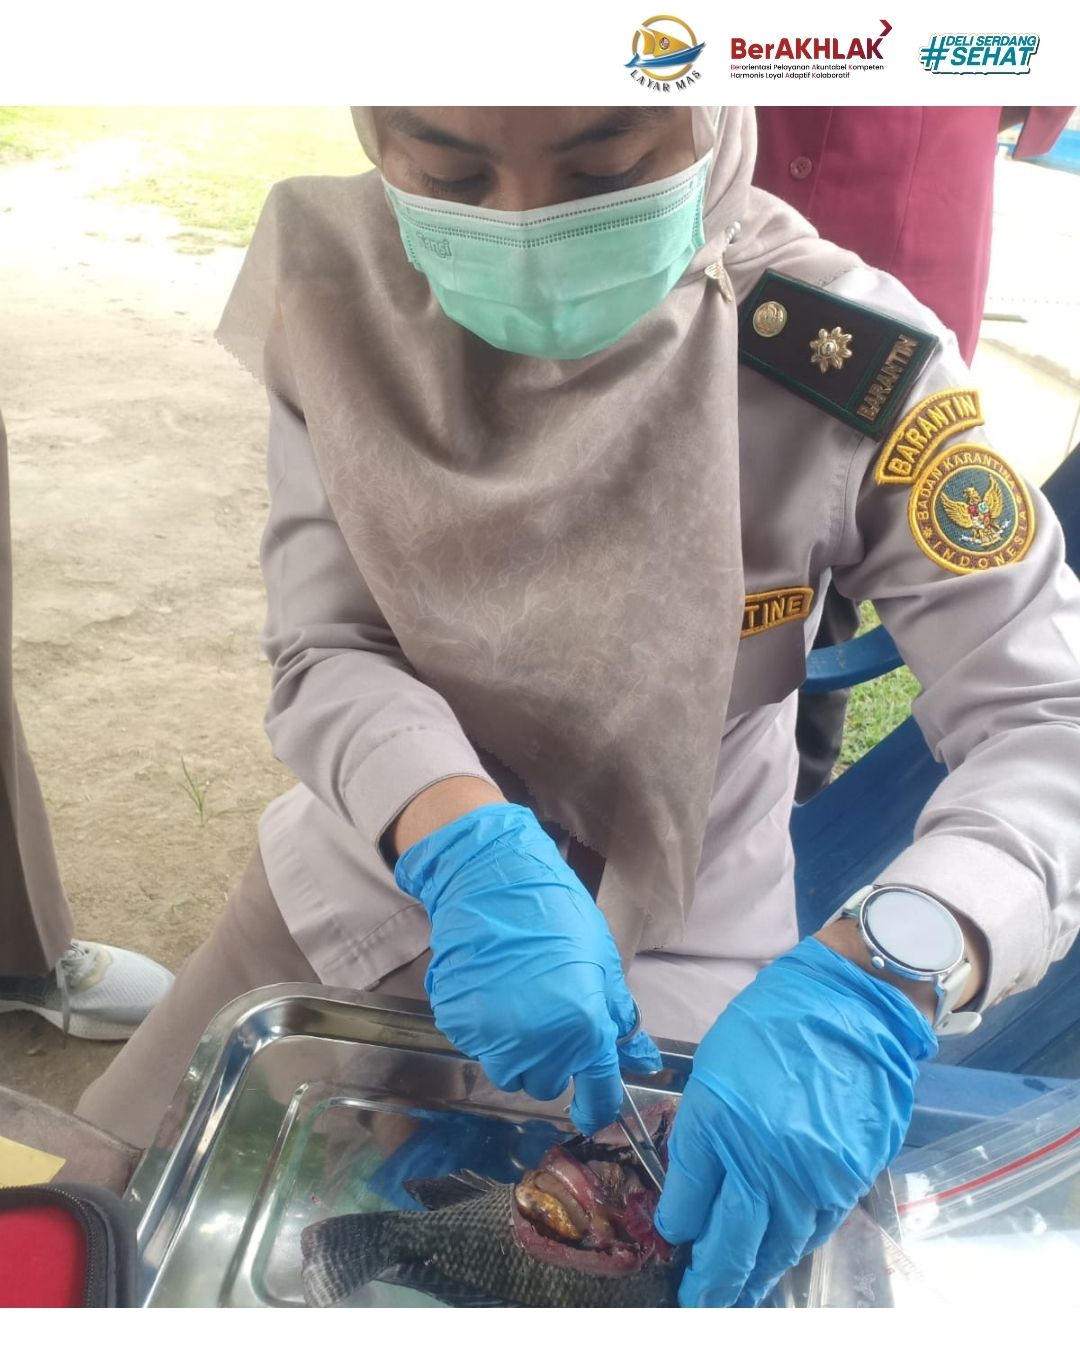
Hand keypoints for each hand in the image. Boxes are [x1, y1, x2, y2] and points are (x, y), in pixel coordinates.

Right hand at [394, 802, 661, 1133]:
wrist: (492, 881)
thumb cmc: (557, 913)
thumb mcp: (601, 961)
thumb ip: (617, 1016)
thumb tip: (639, 1057)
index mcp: (584, 1028)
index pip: (596, 1094)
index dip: (596, 1108)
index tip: (592, 1111)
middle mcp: (539, 1043)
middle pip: (545, 1085)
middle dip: (551, 1063)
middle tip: (549, 1020)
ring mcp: (494, 1037)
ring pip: (509, 1072)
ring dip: (516, 1053)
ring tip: (518, 1005)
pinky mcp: (458, 1025)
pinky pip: (477, 1047)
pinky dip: (485, 1031)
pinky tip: (490, 992)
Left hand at [654, 937, 936, 1306]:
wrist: (852, 1006)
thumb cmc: (775, 1025)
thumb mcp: (717, 1067)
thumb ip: (706, 1130)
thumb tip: (700, 1183)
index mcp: (715, 1121)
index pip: (688, 1201)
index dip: (678, 1226)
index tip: (674, 1237)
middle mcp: (760, 1158)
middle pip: (731, 1242)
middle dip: (711, 1280)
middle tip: (697, 1304)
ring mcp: (809, 1174)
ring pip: (776, 1247)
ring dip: (754, 1276)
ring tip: (737, 1298)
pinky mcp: (849, 1178)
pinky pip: (815, 1228)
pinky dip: (794, 1248)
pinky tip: (780, 1260)